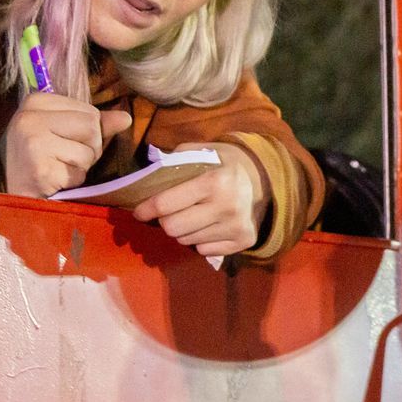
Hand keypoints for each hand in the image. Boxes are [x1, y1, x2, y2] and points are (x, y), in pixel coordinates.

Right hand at [1, 91, 132, 196]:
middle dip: (88, 148)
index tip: (61, 141)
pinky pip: (80, 172)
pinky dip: (74, 181)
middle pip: (92, 127)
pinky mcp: (41, 169)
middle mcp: (30, 118)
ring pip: (89, 150)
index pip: (90, 111)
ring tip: (58, 168)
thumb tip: (125, 118)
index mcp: (35, 101)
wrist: (13, 193)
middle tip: (62, 158)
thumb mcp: (62, 132)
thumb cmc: (40, 159)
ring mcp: (33, 143)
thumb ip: (94, 123)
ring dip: (81, 166)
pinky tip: (54, 181)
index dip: (86, 132)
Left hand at [132, 141, 268, 257]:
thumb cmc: (222, 163)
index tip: (138, 212)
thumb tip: (145, 181)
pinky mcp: (245, 241)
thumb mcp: (200, 152)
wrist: (263, 178)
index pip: (166, 205)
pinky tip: (209, 224)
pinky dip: (200, 240)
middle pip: (173, 229)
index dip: (145, 209)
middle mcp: (227, 206)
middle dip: (165, 221)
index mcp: (214, 181)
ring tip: (192, 215)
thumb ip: (173, 162)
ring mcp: (237, 226)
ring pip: (186, 241)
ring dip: (183, 230)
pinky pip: (204, 250)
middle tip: (169, 213)